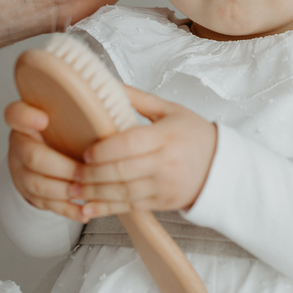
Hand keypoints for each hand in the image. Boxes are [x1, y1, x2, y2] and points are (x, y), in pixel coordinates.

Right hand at [5, 100, 86, 221]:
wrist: (44, 155)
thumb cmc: (63, 131)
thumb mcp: (66, 114)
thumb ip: (79, 106)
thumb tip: (112, 91)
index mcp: (27, 121)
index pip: (15, 114)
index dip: (27, 117)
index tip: (45, 119)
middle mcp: (20, 144)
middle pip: (31, 156)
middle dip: (60, 167)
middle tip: (83, 171)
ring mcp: (21, 170)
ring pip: (37, 183)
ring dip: (64, 190)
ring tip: (86, 191)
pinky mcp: (29, 192)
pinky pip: (45, 204)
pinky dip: (67, 209)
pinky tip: (84, 210)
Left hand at [71, 87, 216, 220]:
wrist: (221, 167)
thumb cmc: (194, 135)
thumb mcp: (170, 110)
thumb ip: (137, 98)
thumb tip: (108, 83)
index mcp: (167, 136)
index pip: (131, 143)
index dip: (106, 150)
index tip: (86, 152)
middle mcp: (166, 163)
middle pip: (123, 170)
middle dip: (93, 174)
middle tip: (70, 172)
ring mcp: (164, 186)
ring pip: (123, 192)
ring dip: (94, 193)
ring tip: (71, 190)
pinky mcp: (162, 203)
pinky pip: (130, 208)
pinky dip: (106, 209)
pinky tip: (87, 209)